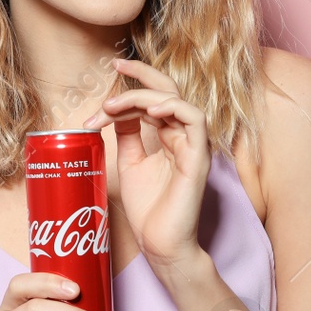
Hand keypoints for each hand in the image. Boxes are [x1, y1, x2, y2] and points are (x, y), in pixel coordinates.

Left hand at [82, 57, 209, 268]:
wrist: (159, 244)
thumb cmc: (148, 209)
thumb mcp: (130, 163)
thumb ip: (128, 135)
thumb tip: (116, 110)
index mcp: (169, 136)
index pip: (156, 97)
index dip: (135, 81)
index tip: (112, 69)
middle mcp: (183, 136)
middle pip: (169, 90)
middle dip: (142, 74)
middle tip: (115, 66)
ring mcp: (193, 146)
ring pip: (177, 101)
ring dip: (144, 96)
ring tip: (114, 106)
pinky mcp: (198, 158)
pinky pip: (195, 121)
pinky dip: (174, 108)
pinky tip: (150, 111)